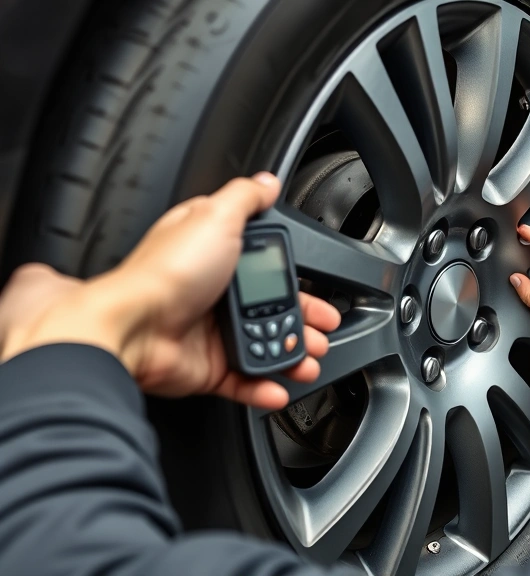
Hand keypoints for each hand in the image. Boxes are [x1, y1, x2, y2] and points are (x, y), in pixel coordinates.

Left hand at [0, 173, 340, 409]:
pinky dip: (264, 388)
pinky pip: (242, 380)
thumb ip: (246, 198)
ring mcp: (210, 332)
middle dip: (304, 324)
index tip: (321, 292)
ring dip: (291, 357)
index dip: (298, 280)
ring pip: (264, 347)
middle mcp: (214, 293)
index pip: (269, 267)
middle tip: (322, 332)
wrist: (133, 328)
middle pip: (274, 311)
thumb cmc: (166, 273)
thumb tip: (267, 183)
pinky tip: (279, 388)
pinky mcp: (205, 366)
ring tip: (307, 361)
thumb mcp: (213, 216)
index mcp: (217, 255)